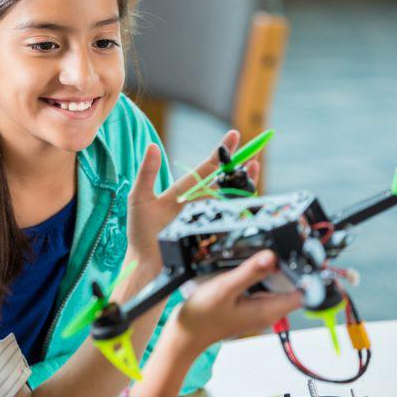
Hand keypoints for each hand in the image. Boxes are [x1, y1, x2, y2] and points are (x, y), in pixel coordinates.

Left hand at [125, 130, 256, 262]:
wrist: (145, 262)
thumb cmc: (141, 230)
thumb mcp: (140, 197)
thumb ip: (147, 172)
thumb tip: (152, 146)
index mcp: (185, 189)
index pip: (207, 167)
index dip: (221, 151)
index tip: (234, 134)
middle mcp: (199, 201)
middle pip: (225, 179)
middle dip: (241, 164)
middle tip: (255, 150)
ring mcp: (207, 216)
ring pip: (232, 195)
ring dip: (245, 181)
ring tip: (254, 166)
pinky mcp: (212, 232)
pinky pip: (231, 216)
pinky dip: (243, 206)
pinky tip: (250, 196)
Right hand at [176, 251, 301, 350]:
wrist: (186, 332)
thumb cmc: (203, 315)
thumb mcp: (226, 287)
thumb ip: (250, 271)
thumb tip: (272, 256)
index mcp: (268, 310)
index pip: (303, 294)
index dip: (306, 275)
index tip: (299, 256)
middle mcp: (268, 312)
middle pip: (292, 288)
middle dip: (287, 269)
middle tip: (277, 249)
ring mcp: (259, 311)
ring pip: (276, 287)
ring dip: (272, 272)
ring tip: (260, 257)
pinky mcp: (249, 307)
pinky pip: (263, 289)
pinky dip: (259, 278)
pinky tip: (247, 270)